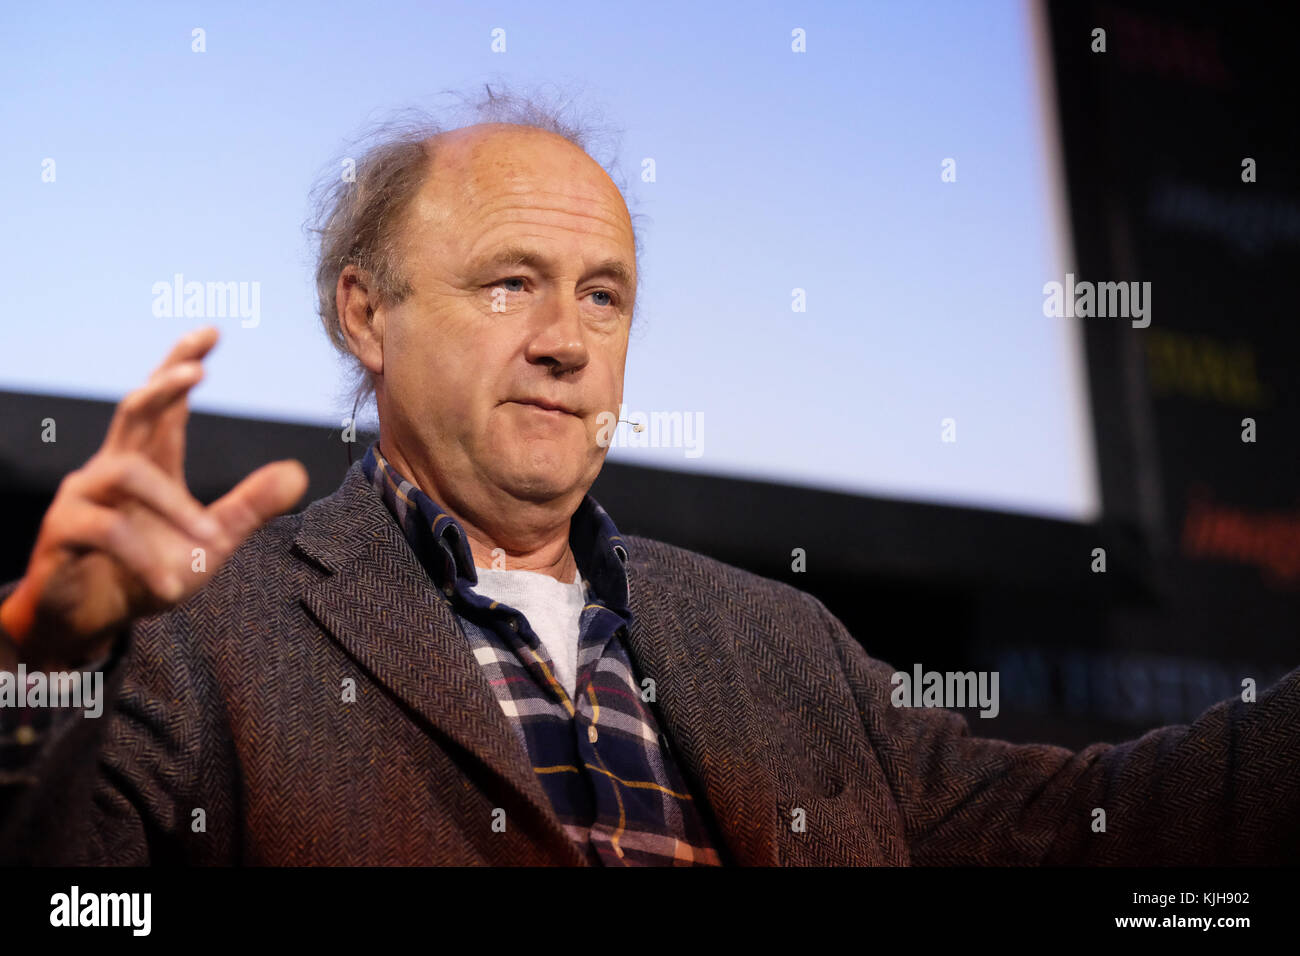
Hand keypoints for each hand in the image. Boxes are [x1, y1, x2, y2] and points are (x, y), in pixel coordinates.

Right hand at [0, 327, 308, 666]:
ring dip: (174, 508)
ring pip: (127, 475)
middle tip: (197, 370)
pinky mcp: (62, 531)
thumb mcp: (211, 543)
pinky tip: (169, 585)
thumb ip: (249, 507)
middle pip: (134, 410)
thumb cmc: (146, 574)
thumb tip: (299, 472)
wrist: (88, 623)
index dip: (182, 365)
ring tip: (208, 544)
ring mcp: (83, 497)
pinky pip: (107, 531)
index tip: (212, 333)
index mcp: (148, 464)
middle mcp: (112, 469)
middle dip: (163, 385)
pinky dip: (144, 559)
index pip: (165, 405)